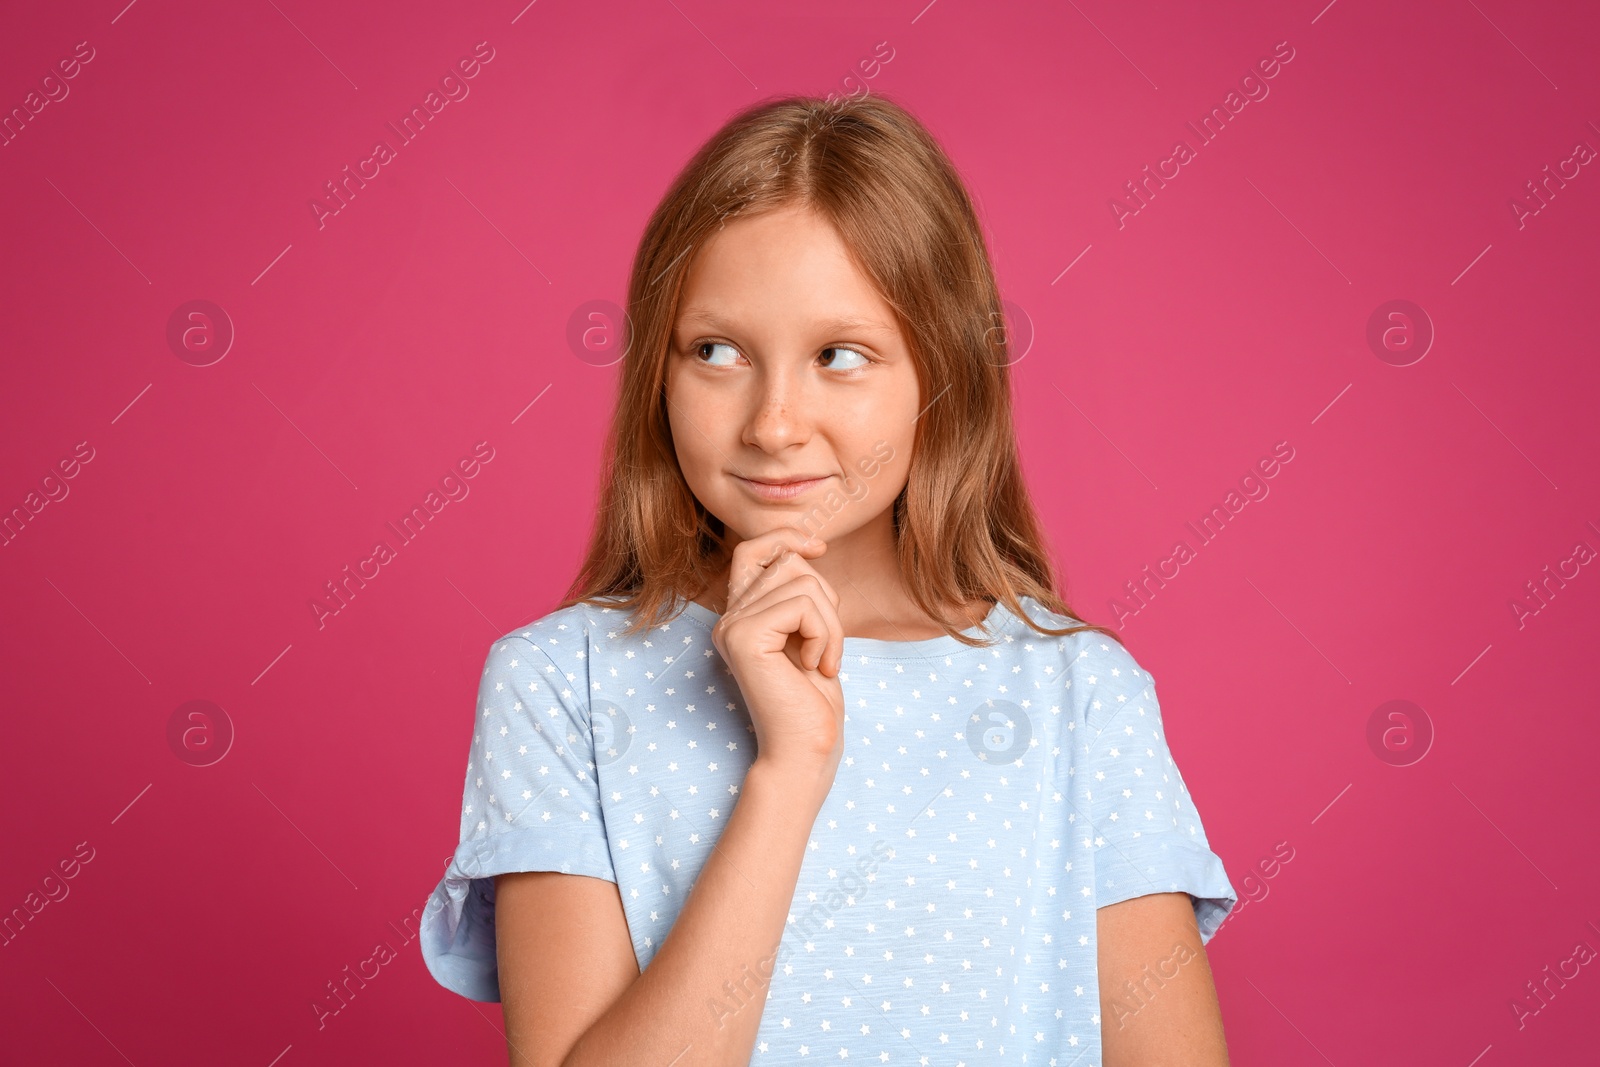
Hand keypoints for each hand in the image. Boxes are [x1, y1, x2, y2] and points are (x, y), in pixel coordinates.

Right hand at [710, 527, 845, 781]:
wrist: (804, 751)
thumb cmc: (812, 702)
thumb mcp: (809, 635)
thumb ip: (799, 595)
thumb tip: (806, 548)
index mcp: (741, 616)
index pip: (752, 549)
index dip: (786, 538)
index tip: (820, 548)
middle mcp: (728, 618)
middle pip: (789, 563)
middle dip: (826, 600)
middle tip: (825, 648)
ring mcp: (731, 626)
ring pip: (802, 582)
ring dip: (830, 623)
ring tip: (821, 661)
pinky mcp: (743, 636)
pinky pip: (803, 604)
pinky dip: (823, 634)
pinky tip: (813, 666)